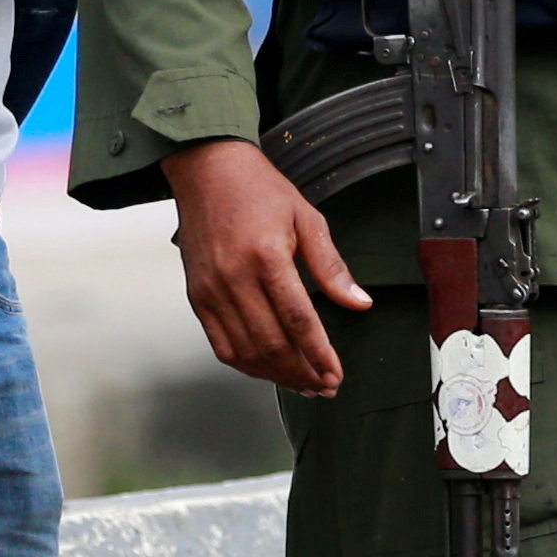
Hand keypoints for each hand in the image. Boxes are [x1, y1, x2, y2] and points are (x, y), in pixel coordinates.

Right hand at [160, 139, 370, 396]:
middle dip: (302, 372)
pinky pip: (221, 344)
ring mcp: (212, 290)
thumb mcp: (307, 218)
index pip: (298, 320)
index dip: (319, 354)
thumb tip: (358, 302)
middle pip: (272, 343)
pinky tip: (267, 369)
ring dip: (276, 375)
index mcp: (266, 256)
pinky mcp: (198, 296)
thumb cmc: (256, 190)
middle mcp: (234, 277)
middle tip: (324, 385)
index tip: (335, 374)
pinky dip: (246, 364)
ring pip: (246, 351)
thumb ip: (332, 266)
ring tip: (302, 383)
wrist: (207, 170)